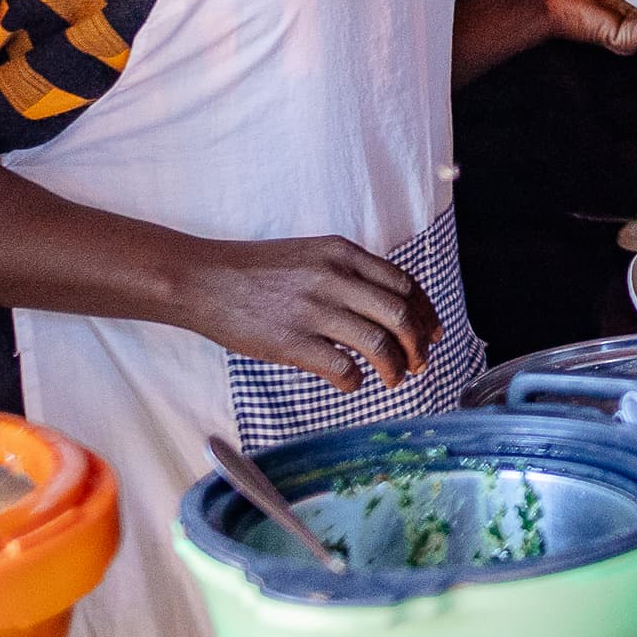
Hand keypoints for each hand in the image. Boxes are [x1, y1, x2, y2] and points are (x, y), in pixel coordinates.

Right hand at [181, 234, 437, 387]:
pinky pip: (342, 367)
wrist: (202, 279)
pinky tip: (352, 383)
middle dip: (418, 344)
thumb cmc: (255, 271)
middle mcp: (333, 277)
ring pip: (379, 342)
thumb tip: (386, 307)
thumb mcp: (310, 255)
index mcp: (342, 254)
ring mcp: (313, 310)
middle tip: (419, 363)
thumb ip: (347, 274)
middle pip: (400, 314)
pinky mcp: (291, 341)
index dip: (426, 313)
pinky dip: (356, 381)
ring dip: (395, 367)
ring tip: (394, 379)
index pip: (404, 284)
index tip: (434, 333)